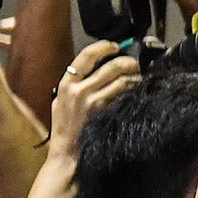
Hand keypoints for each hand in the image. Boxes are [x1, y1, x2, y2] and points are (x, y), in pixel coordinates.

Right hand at [46, 41, 139, 159]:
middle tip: (134, 63)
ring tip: (138, 78)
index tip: (114, 46)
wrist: (68, 152)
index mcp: (66, 84)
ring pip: (123, 80)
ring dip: (135, 77)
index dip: (103, 47)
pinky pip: (126, 96)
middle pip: (112, 66)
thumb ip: (74, 84)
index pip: (86, 56)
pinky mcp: (107, 112)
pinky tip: (138, 92)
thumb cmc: (65, 127)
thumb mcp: (60, 101)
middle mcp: (80, 90)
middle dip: (128, 62)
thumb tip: (92, 68)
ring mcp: (95, 102)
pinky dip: (134, 91)